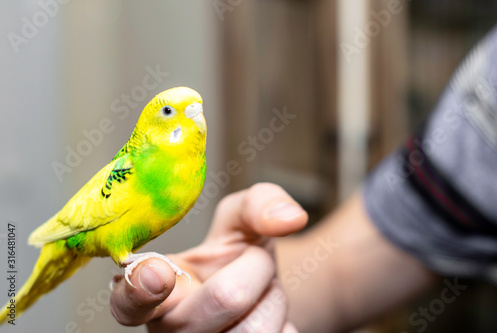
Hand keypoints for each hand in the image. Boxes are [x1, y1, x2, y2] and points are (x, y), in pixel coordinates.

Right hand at [110, 183, 307, 331]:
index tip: (159, 272)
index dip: (140, 288)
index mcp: (155, 290)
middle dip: (257, 265)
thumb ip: (257, 204)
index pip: (128, 302)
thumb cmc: (236, 253)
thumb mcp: (237, 219)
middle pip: (227, 297)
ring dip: (273, 295)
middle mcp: (171, 332)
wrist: (260, 288)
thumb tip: (291, 218)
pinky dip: (284, 319)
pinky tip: (266, 314)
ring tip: (260, 288)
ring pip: (258, 328)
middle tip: (254, 258)